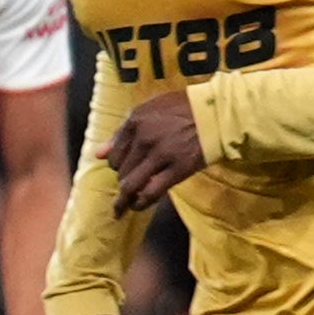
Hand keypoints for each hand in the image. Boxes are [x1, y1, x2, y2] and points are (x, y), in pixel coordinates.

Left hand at [107, 88, 209, 216]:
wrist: (216, 113)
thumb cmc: (184, 107)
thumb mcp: (149, 110)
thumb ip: (123, 131)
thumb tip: (98, 154)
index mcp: (135, 121)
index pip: (114, 153)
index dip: (117, 164)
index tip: (124, 169)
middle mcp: (143, 138)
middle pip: (121, 170)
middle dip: (123, 179)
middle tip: (130, 184)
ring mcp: (160, 155)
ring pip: (131, 184)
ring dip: (125, 198)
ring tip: (123, 206)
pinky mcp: (177, 170)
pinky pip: (151, 192)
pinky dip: (140, 203)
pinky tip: (138, 207)